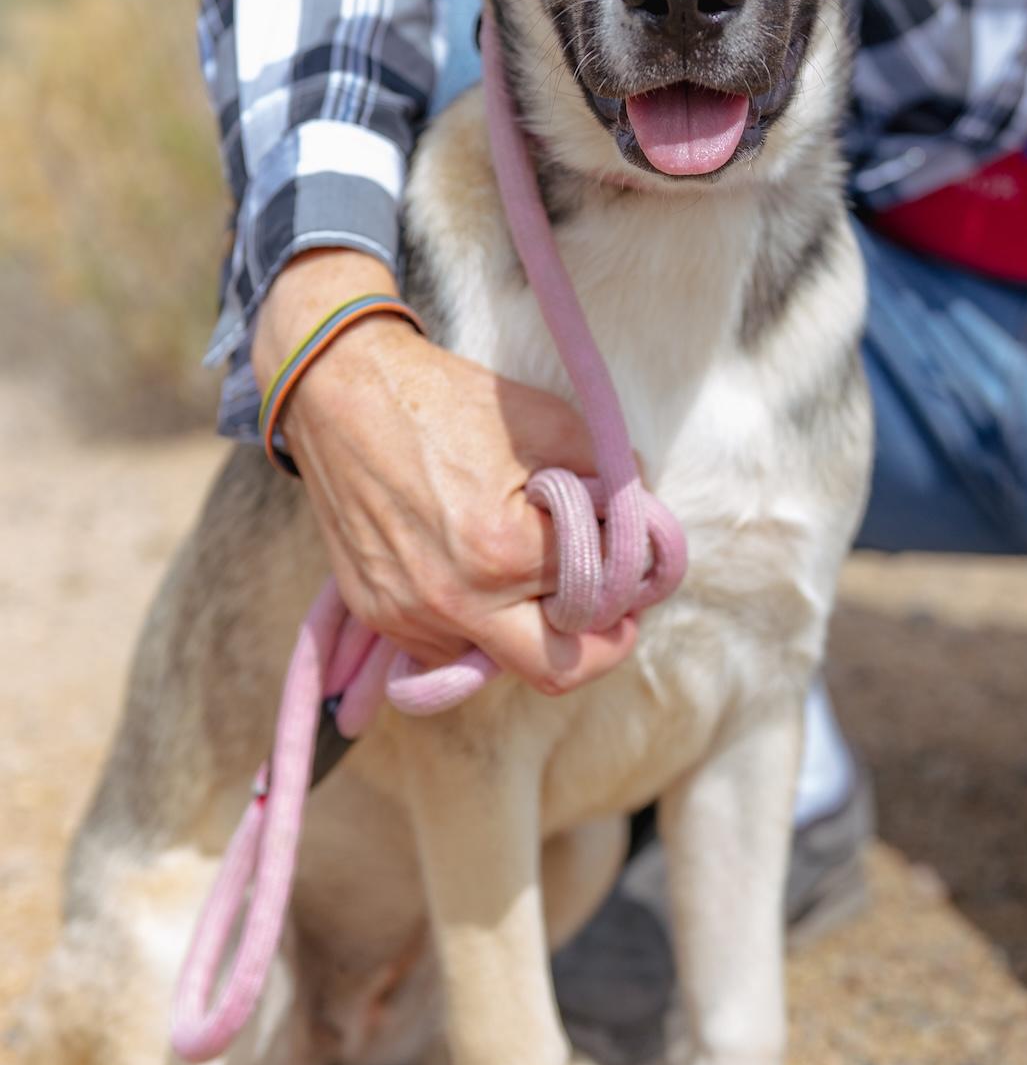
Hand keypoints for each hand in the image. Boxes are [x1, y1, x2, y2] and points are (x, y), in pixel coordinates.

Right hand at [252, 250, 637, 692]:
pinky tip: (480, 574)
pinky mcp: (378, 614)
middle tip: (611, 615)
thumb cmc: (447, 401)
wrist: (342, 392)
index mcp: (501, 552)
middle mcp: (452, 599)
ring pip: (499, 662)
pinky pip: (447, 648)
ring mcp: (408, 615)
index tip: (634, 571)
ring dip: (528, 630)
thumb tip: (645, 523)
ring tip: (531, 574)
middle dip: (597, 645)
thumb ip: (611, 480)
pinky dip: (477, 624)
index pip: (597, 597)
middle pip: (556, 672)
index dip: (626, 581)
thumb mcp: (549, 422)